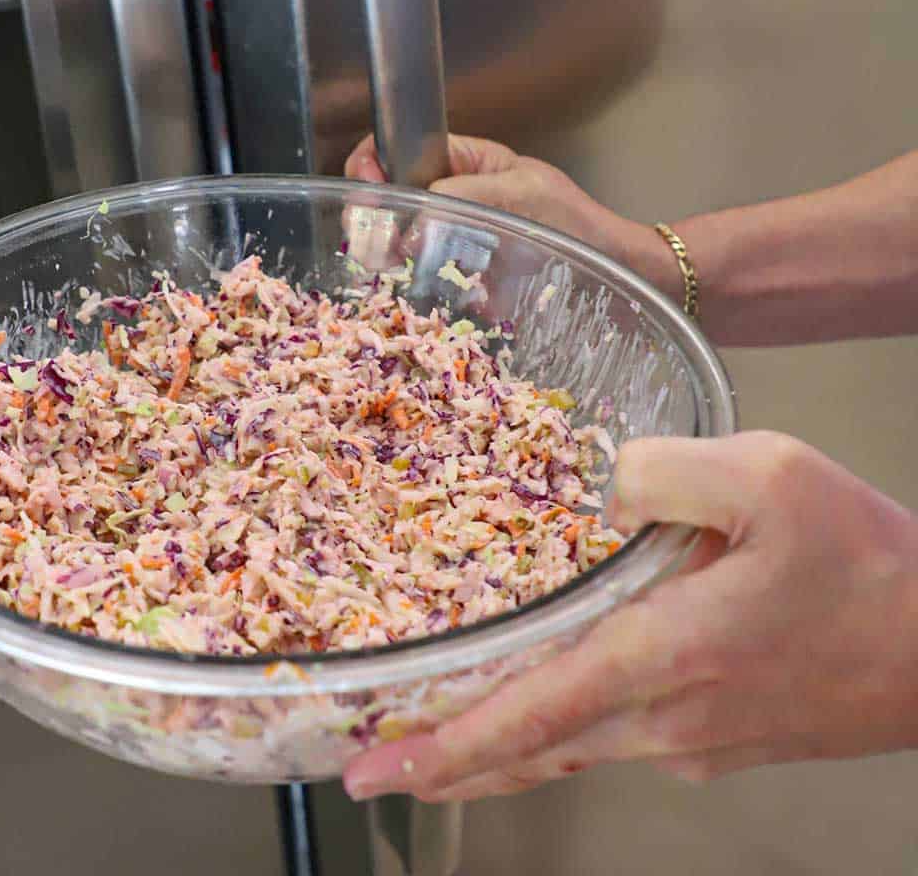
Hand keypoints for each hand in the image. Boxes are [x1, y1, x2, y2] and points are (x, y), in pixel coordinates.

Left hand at [343, 431, 917, 801]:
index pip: (531, 714)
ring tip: (435, 746)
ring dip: (497, 750)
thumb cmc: (868, 562)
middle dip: (446, 761)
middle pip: (532, 749)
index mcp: (668, 655)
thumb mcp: (769, 474)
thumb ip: (665, 470)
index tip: (375, 770)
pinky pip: (614, 739)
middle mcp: (668, 718)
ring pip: (569, 750)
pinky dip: (558, 732)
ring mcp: (694, 740)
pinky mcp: (720, 740)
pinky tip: (545, 708)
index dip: (446, 746)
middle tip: (372, 764)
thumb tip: (601, 488)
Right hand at [344, 134, 676, 298]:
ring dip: (387, 256)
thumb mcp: (521, 194)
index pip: (400, 149)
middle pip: (390, 200)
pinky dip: (413, 292)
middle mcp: (454, 202)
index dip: (373, 163)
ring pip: (399, 245)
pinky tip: (411, 294)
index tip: (367, 187)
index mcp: (465, 164)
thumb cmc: (582, 229)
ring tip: (386, 265)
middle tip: (369, 237)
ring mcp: (455, 246)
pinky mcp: (463, 288)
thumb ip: (463, 194)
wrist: (622, 282)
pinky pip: (423, 287)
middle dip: (373, 215)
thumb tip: (413, 215)